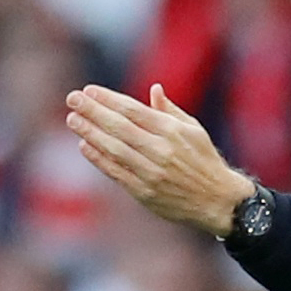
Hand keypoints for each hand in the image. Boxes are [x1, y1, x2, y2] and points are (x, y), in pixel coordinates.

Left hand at [65, 83, 254, 236]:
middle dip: (92, 111)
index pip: (132, 110)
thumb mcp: (194, 130)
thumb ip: (170, 111)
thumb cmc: (204, 161)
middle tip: (72, 99)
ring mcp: (152, 172)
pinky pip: (116, 172)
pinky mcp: (145, 192)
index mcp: (172, 131)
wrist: (218, 200)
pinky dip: (99, 159)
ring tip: (73, 120)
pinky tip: (85, 146)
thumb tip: (154, 89)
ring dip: (90, 133)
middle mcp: (161, 150)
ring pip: (114, 149)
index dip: (108, 99)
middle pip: (119, 127)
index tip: (88, 90)